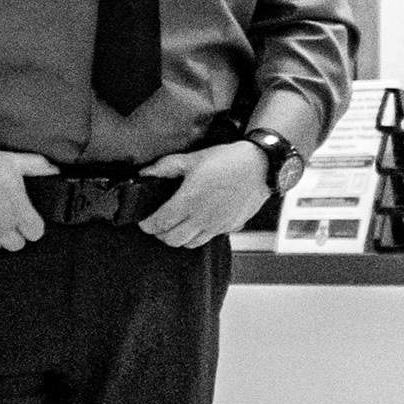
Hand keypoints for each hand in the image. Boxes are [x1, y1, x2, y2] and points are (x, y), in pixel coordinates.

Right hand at [0, 141, 55, 250]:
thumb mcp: (12, 161)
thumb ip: (36, 167)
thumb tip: (55, 170)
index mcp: (17, 209)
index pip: (35, 233)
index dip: (32, 227)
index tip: (26, 220)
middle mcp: (0, 223)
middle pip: (16, 245)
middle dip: (14, 235)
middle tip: (8, 222)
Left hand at [141, 140, 269, 246]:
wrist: (260, 166)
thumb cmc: (227, 161)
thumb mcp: (191, 159)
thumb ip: (165, 167)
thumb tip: (144, 173)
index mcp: (188, 201)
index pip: (159, 223)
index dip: (147, 225)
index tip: (144, 221)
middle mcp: (202, 218)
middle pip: (172, 240)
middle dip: (160, 234)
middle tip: (159, 224)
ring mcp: (217, 225)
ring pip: (190, 244)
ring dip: (180, 237)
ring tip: (177, 225)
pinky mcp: (230, 227)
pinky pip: (209, 238)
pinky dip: (199, 235)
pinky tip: (198, 222)